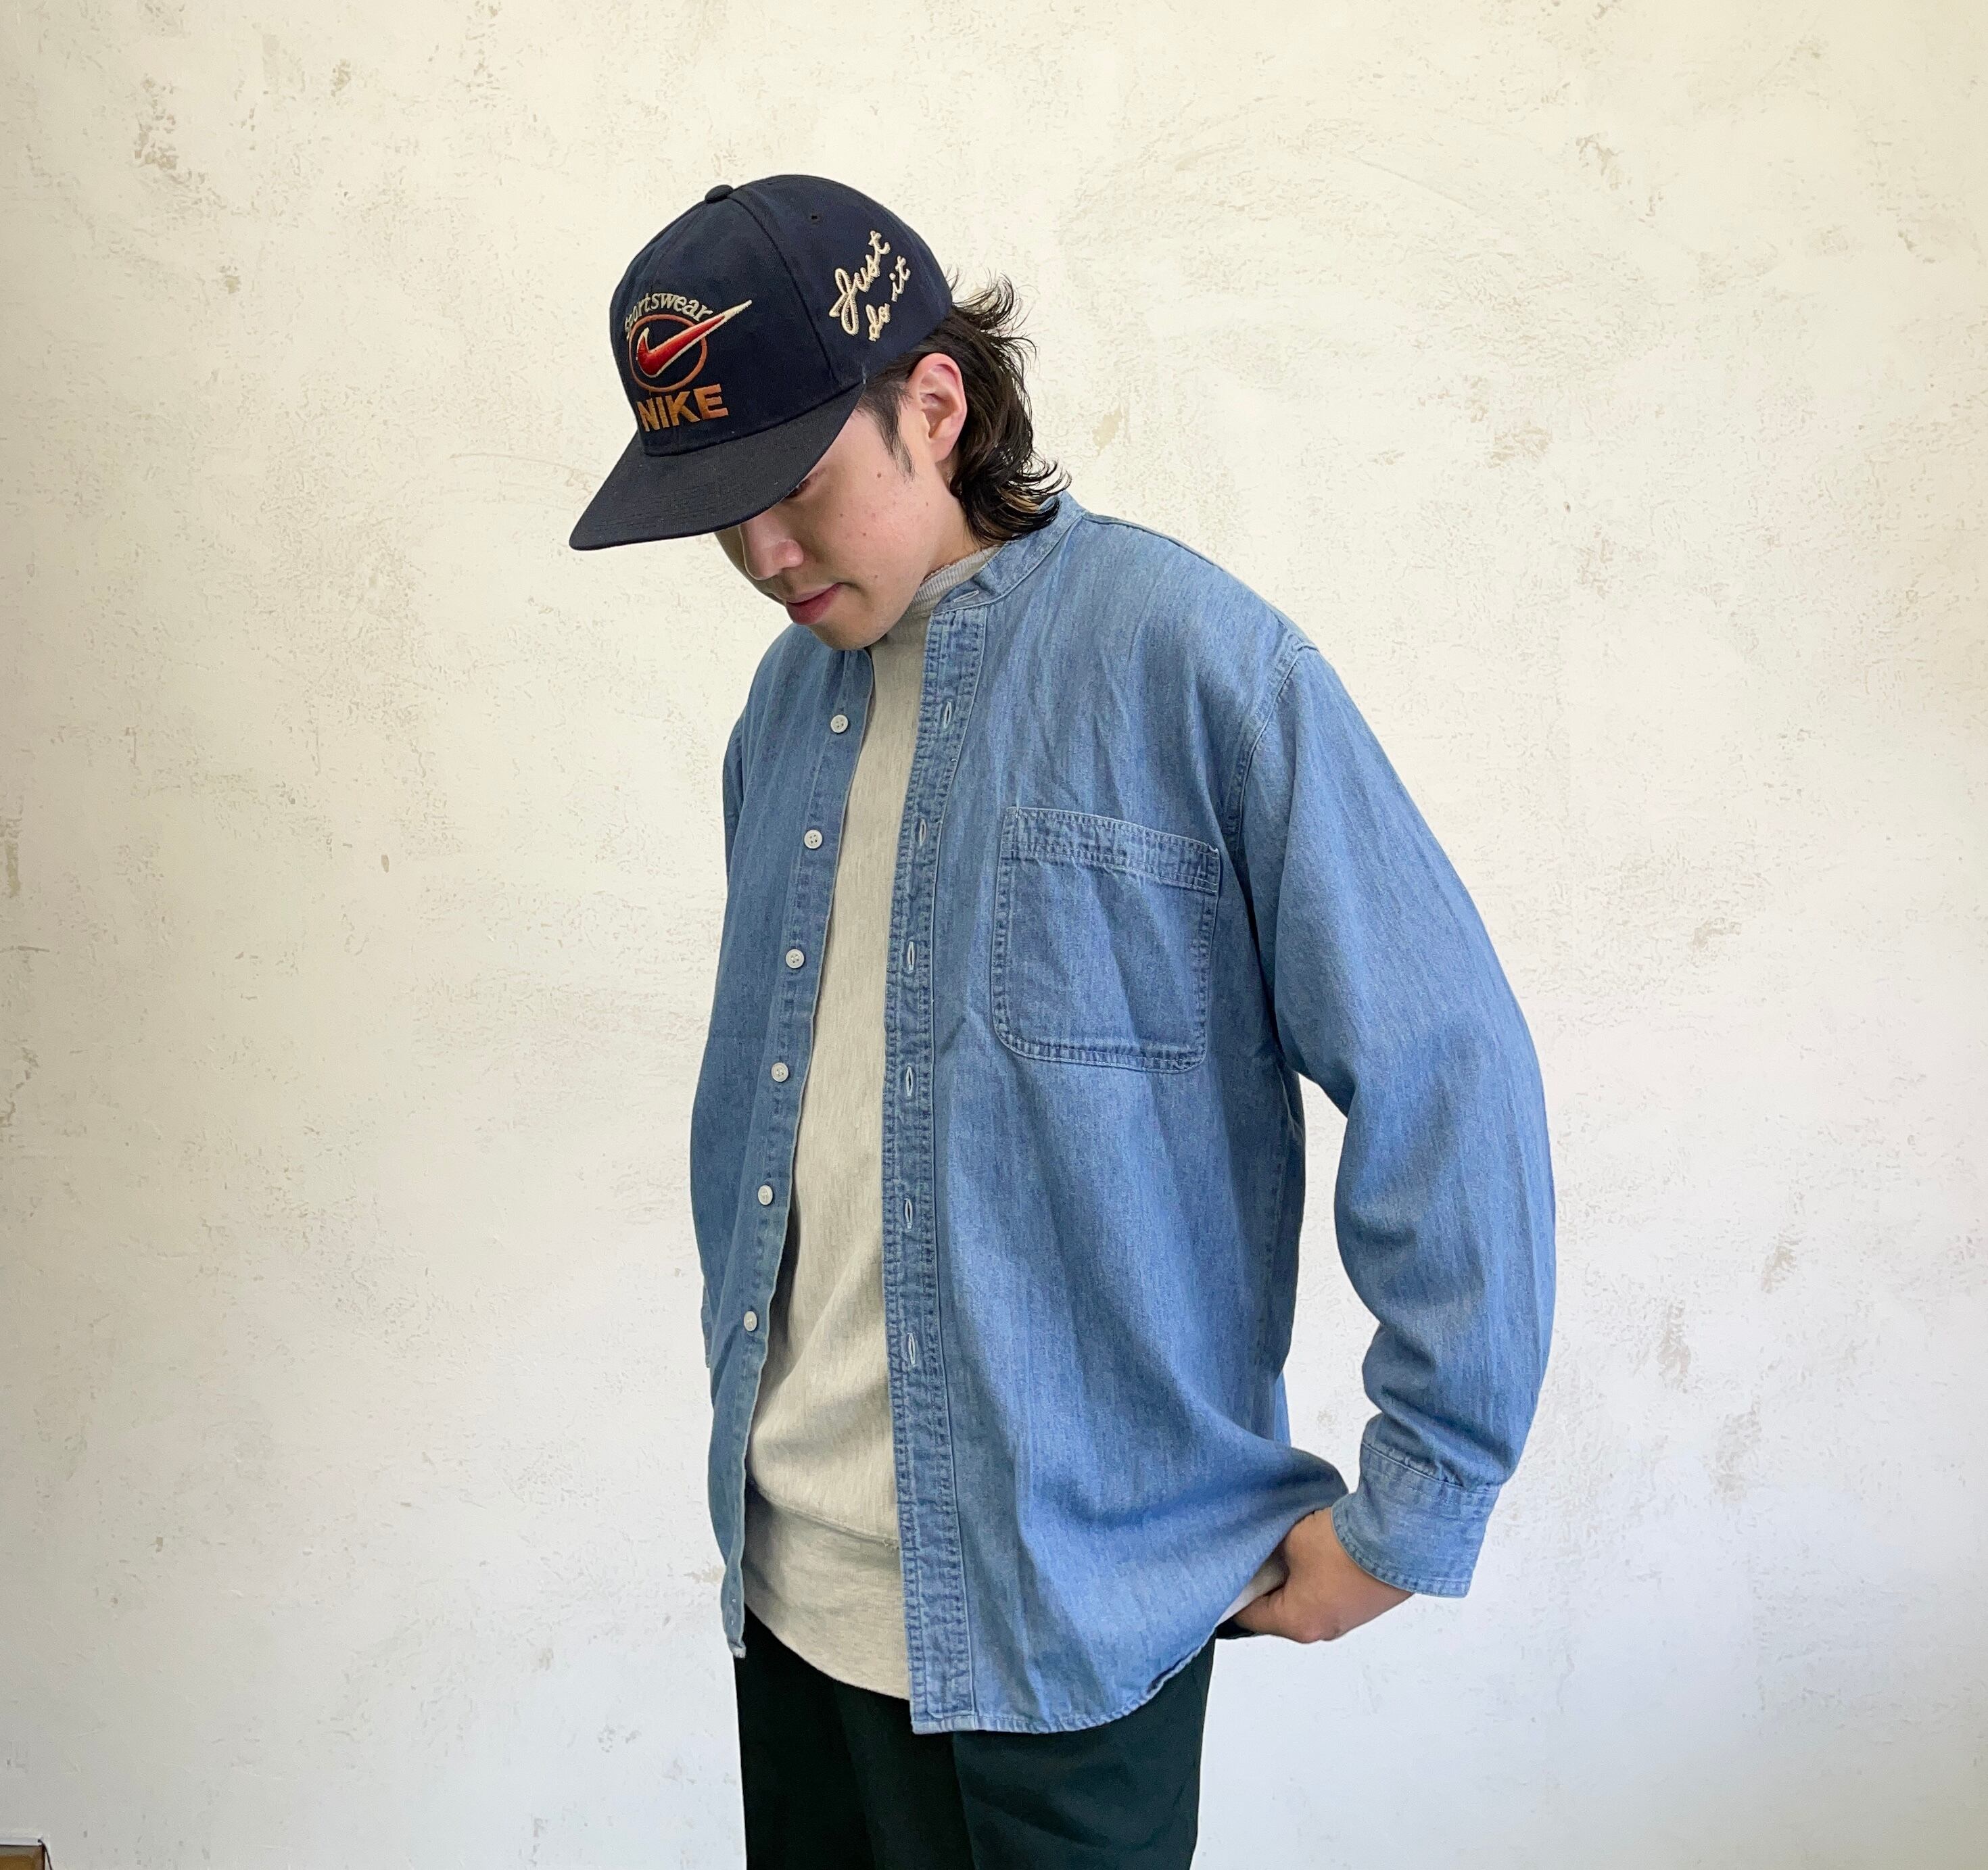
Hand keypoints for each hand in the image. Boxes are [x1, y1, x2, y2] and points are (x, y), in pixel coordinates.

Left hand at [1231, 1506, 1412, 1642]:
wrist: (1402, 1540)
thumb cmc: (1345, 1547)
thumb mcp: (1290, 1540)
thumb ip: (1268, 1549)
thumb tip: (1260, 1549)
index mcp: (1297, 1623)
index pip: (1249, 1615)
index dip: (1233, 1590)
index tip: (1223, 1570)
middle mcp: (1323, 1630)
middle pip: (1278, 1608)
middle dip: (1266, 1579)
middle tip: (1256, 1549)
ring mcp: (1347, 1618)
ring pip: (1305, 1598)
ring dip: (1295, 1574)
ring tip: (1289, 1542)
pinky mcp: (1365, 1603)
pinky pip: (1329, 1591)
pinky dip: (1318, 1573)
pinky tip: (1317, 1546)